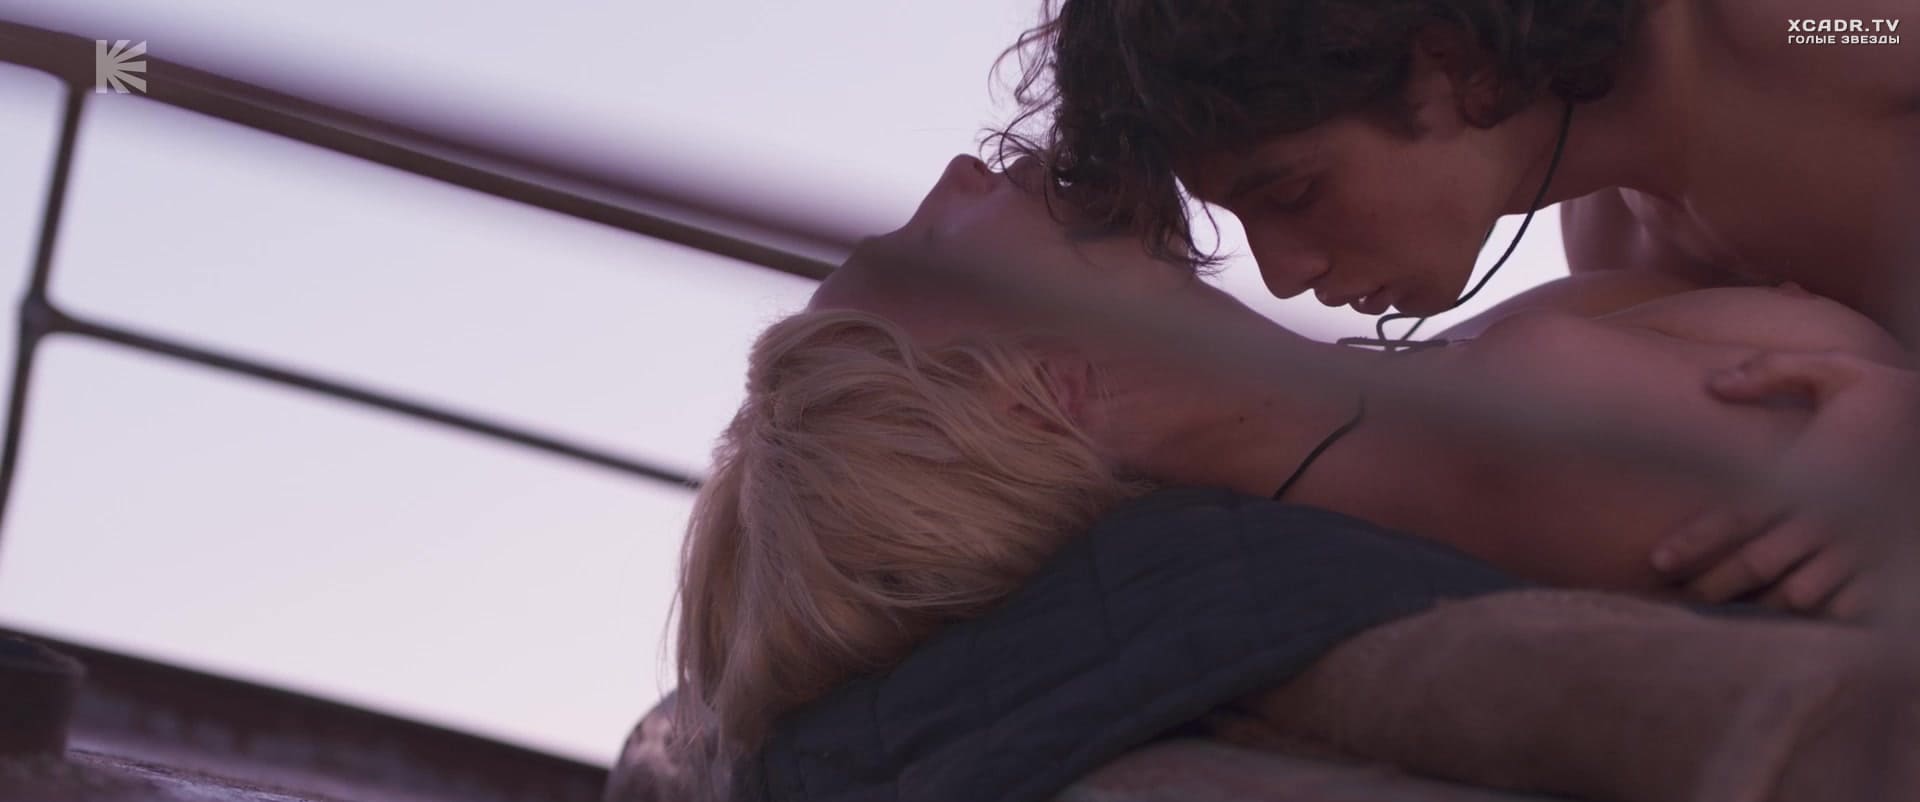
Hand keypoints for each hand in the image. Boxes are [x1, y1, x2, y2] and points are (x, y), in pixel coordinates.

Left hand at [1652, 351, 1919, 618]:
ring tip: (1727, 609)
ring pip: (1798, 595)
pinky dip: (1818, 615)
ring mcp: (1864, 548)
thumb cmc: (1899, 399)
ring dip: (1762, 604)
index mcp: (1810, 474)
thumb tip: (1712, 384)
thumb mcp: (1840, 369)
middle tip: (1681, 596)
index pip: (1737, 515)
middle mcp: (1833, 517)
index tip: (1657, 560)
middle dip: (1714, 585)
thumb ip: (1774, 371)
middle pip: (1757, 566)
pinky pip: (1846, 608)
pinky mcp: (1892, 568)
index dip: (1693, 542)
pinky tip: (1794, 611)